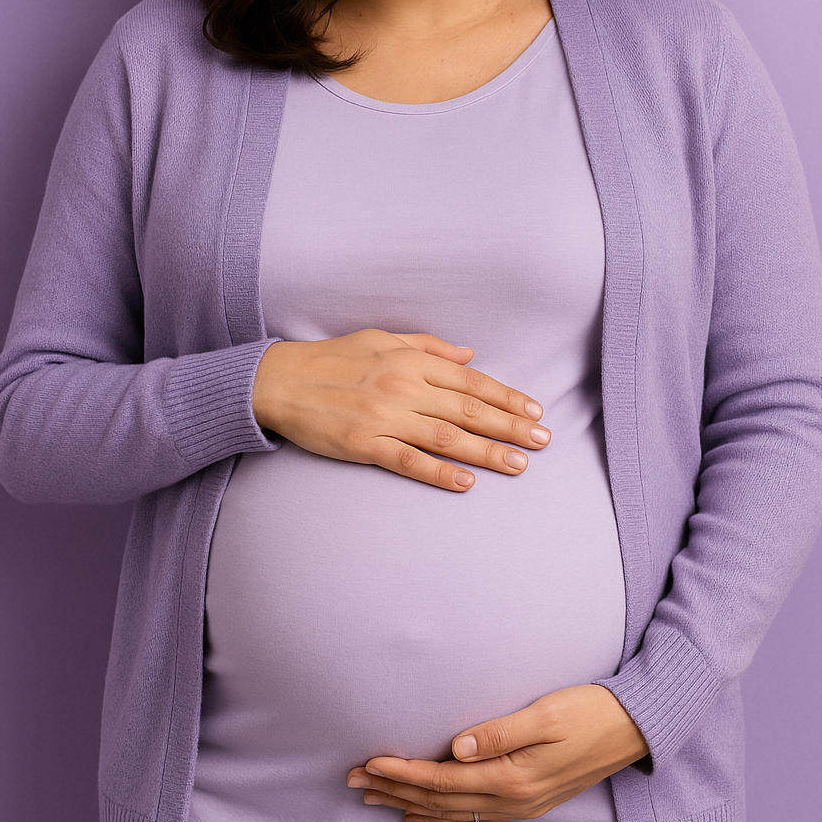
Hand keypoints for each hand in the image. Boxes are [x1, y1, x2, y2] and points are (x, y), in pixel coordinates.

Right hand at [252, 330, 550, 491]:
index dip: (506, 397)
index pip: (471, 381)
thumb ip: (428, 347)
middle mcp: (403, 386)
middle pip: (468, 410)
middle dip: (509, 427)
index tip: (534, 411)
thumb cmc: (333, 358)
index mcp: (410, 360)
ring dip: (486, 452)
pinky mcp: (363, 444)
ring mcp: (383, 416)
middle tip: (543, 441)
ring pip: (447, 437)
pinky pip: (408, 461)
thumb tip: (470, 355)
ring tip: (518, 465)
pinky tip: (466, 482)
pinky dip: (439, 472)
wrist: (279, 380)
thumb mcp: (382, 338)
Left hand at [346, 684, 648, 821]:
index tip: (367, 762)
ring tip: (374, 799)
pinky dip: (441, 820)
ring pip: (452, 814)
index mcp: (513, 777)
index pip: (442, 780)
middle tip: (351, 781)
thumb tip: (456, 748)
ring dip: (410, 806)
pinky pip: (473, 819)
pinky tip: (421, 818)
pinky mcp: (529, 802)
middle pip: (439, 801)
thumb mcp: (547, 713)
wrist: (636, 728)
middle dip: (393, 790)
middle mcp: (513, 799)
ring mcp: (521, 806)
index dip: (401, 773)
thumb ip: (500, 731)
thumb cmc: (591, 711)